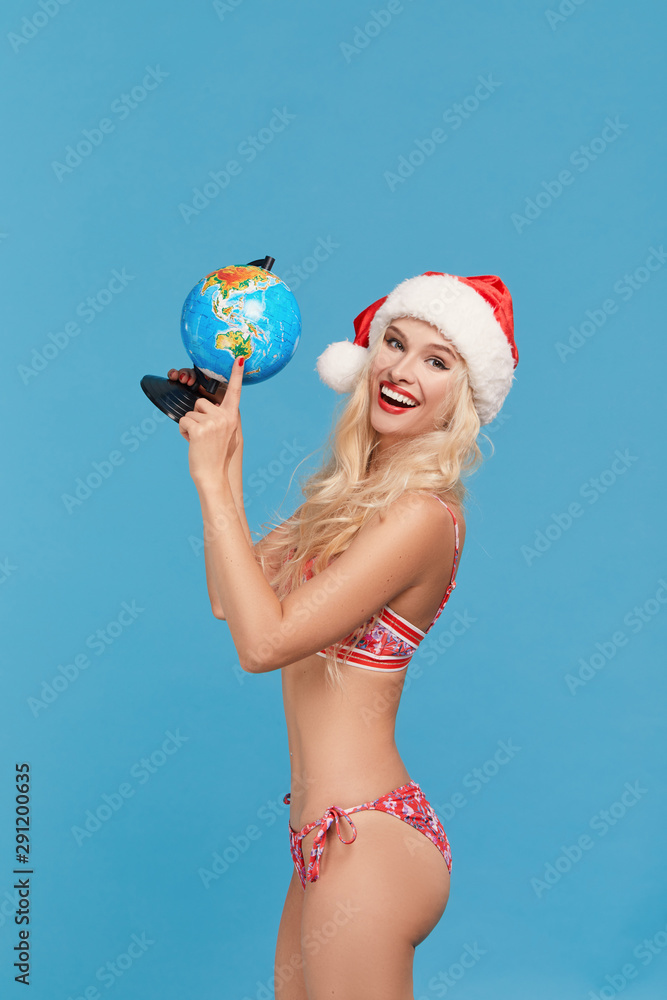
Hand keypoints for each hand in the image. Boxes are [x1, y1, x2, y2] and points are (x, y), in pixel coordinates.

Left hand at [177, 358, 243, 488]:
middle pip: (201, 402)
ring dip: (190, 425)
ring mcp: (211, 422)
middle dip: (197, 415)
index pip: (235, 392)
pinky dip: (183, 432)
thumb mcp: (227, 434)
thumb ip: (223, 418)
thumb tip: (214, 404)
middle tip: (204, 435)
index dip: (236, 374)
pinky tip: (192, 443)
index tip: (241, 357)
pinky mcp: (198, 429)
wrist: (213, 475)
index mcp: (232, 416)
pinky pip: (184, 422)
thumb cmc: (217, 455)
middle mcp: (224, 417)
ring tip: (199, 441)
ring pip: (190, 412)